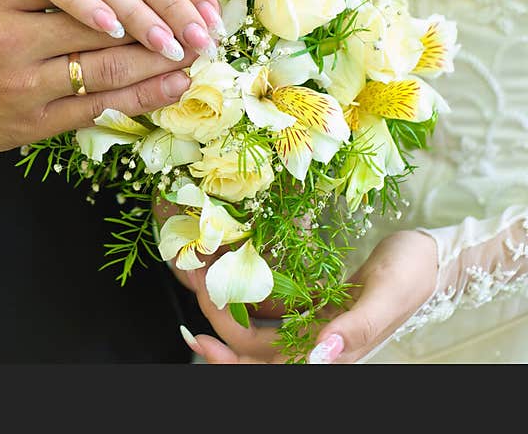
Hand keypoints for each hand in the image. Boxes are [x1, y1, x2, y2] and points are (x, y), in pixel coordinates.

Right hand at [0, 0, 193, 152]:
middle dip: (162, 19)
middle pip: (106, 22)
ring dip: (162, 60)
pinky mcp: (31, 122)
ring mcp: (22, 83)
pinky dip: (142, 96)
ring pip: (109, 67)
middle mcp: (11, 35)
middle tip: (202, 16)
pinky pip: (97, 107)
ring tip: (199, 49)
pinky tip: (174, 84)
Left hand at [179, 230, 438, 363]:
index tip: (200, 336)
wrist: (431, 255)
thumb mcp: (387, 296)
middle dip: (218, 325)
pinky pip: (270, 305)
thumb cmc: (414, 273)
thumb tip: (321, 356)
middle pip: (254, 351)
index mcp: (333, 352)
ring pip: (257, 327)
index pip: (272, 368)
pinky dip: (248, 291)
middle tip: (193, 287)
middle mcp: (316, 344)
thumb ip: (356, 328)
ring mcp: (312, 324)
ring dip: (227, 305)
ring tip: (201, 275)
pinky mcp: (311, 303)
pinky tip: (229, 269)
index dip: (232, 359)